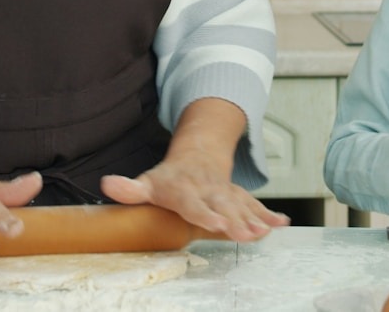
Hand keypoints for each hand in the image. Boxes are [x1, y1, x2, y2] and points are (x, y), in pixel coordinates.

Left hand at [100, 153, 287, 242]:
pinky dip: (269, 215)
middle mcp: (209, 191)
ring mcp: (226, 193)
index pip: (194, 205)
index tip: (215, 225)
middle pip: (223, 208)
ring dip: (255, 219)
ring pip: (242, 206)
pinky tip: (282, 224)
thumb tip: (106, 184)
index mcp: (185, 191)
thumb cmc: (169, 178)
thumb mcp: (148, 182)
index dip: (205, 215)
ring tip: (265, 232)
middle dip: (236, 221)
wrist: (197, 154)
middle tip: (248, 234)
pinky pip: (255, 205)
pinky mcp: (238, 196)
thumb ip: (129, 189)